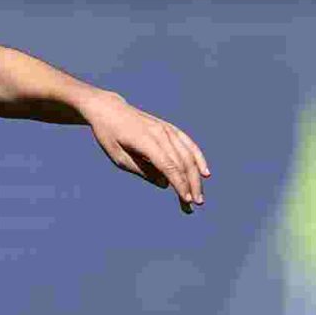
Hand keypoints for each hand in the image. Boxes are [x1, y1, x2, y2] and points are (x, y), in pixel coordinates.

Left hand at [84, 92, 210, 211]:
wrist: (110, 110)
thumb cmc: (110, 136)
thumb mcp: (119, 158)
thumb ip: (142, 171)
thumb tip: (166, 184)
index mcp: (146, 141)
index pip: (169, 166)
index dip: (179, 184)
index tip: (186, 200)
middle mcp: (161, 133)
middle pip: (182, 162)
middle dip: (191, 184)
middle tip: (195, 204)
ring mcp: (167, 129)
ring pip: (188, 155)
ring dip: (196, 176)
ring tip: (199, 195)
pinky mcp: (170, 128)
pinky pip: (189, 144)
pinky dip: (198, 158)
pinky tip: (205, 173)